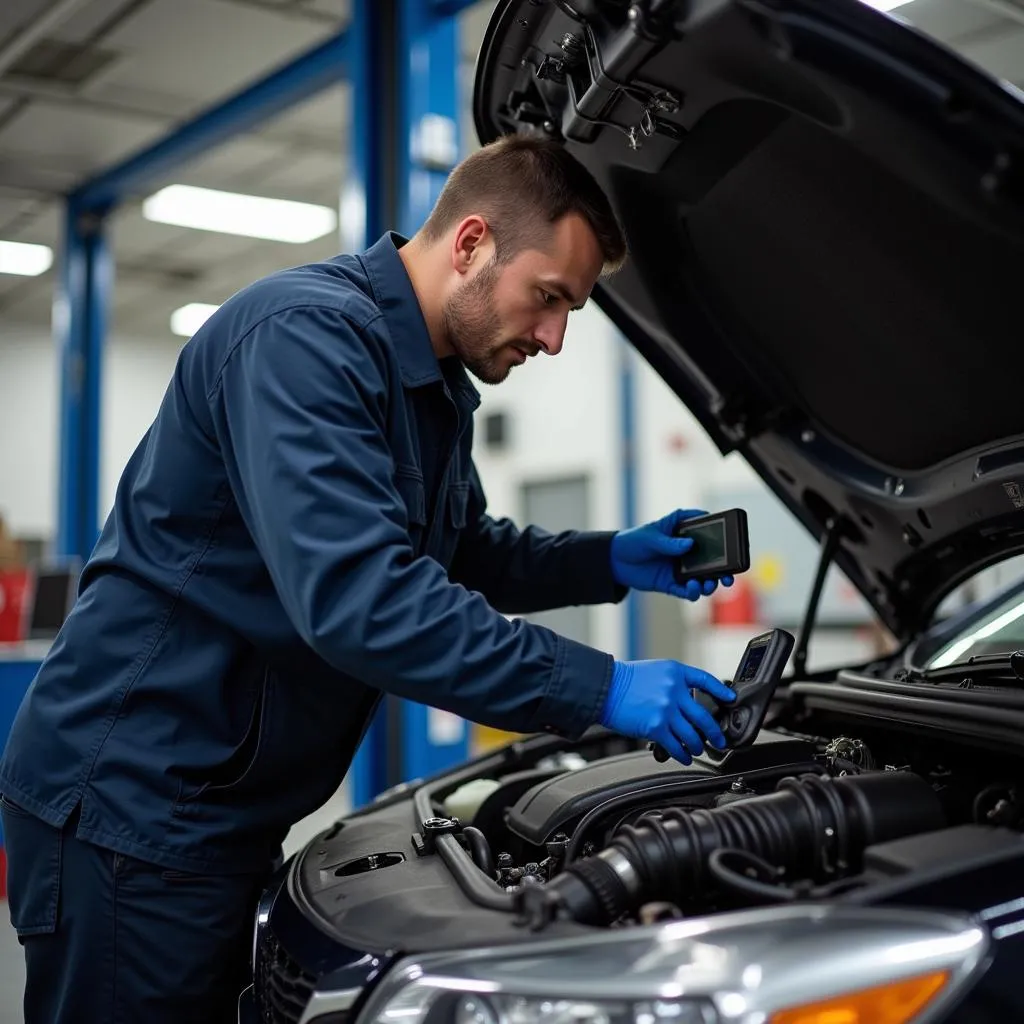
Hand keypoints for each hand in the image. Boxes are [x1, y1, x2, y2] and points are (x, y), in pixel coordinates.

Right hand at [600, 659, 735, 764]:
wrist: (605, 688)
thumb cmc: (625, 680)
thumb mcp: (654, 672)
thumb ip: (673, 684)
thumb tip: (687, 703)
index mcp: (675, 672)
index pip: (705, 680)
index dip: (721, 691)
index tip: (730, 699)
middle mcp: (675, 690)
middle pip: (704, 717)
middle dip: (715, 733)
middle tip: (719, 740)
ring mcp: (667, 710)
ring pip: (692, 735)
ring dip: (698, 746)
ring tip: (698, 750)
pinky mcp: (656, 727)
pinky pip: (676, 746)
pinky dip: (683, 755)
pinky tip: (685, 757)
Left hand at [610, 509, 734, 600]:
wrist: (615, 560)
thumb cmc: (634, 540)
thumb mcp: (650, 536)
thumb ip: (669, 542)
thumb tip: (689, 545)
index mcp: (684, 534)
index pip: (706, 534)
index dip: (721, 538)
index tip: (731, 544)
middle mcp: (686, 552)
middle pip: (711, 562)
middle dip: (723, 571)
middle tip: (728, 578)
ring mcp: (680, 569)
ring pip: (702, 579)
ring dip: (709, 584)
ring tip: (706, 585)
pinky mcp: (671, 584)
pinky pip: (686, 591)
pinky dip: (691, 593)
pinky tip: (691, 589)